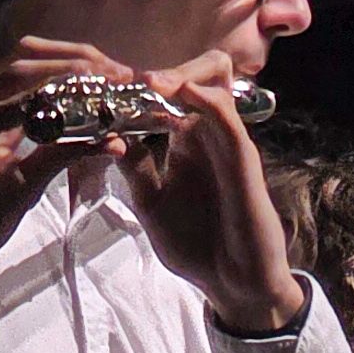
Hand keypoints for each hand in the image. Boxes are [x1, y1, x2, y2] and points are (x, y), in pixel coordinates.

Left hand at [118, 51, 307, 333]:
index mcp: (188, 142)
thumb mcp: (152, 204)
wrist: (232, 284)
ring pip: (219, 80)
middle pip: (202, 71)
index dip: (142, 85)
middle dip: (168, 68)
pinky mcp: (244, 161)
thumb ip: (136, 169)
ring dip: (182, 74)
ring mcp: (229, 144)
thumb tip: (109, 137)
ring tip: (149, 85)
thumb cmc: (198, 246)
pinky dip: (204, 99)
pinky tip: (180, 97)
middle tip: (132, 82)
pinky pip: (228, 117)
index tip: (110, 89)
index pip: (173, 91)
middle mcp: (210, 135)